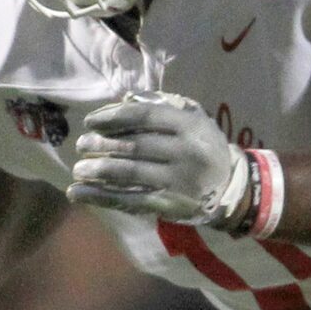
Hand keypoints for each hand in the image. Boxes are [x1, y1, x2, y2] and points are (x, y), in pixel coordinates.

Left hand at [70, 92, 254, 228]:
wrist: (231, 187)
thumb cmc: (203, 147)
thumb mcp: (194, 120)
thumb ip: (162, 109)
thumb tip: (122, 104)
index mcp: (190, 126)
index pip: (144, 117)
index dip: (114, 117)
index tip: (91, 122)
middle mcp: (186, 152)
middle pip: (134, 146)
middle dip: (102, 145)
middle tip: (81, 145)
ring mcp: (178, 181)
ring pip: (130, 173)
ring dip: (98, 171)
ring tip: (78, 169)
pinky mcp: (170, 205)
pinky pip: (130, 200)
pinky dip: (101, 197)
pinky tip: (78, 193)